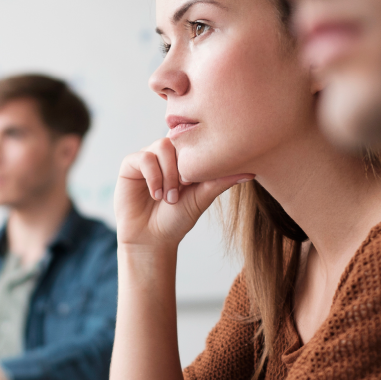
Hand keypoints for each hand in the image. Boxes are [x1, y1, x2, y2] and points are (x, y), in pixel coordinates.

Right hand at [115, 137, 253, 248]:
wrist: (151, 239)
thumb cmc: (176, 220)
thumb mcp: (202, 198)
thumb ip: (221, 181)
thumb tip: (251, 172)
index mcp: (183, 159)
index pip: (194, 140)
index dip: (197, 157)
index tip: (196, 182)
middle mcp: (166, 155)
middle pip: (179, 140)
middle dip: (183, 168)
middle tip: (183, 190)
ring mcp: (147, 158)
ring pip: (162, 146)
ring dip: (168, 174)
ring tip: (169, 197)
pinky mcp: (129, 165)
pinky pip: (143, 158)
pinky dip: (153, 177)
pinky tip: (156, 195)